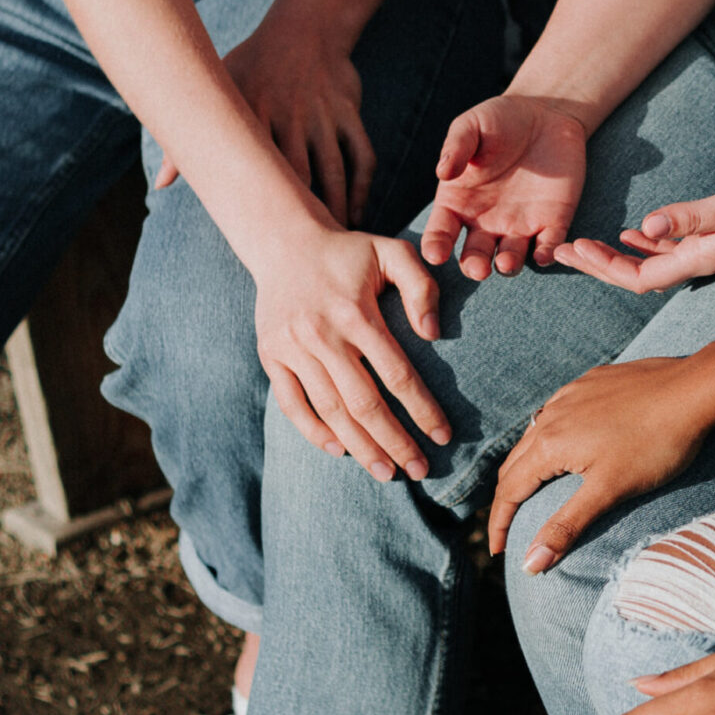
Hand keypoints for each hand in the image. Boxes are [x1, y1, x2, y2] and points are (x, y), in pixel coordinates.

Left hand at [158, 17, 372, 226]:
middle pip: (300, 178)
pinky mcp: (350, 113)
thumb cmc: (251, 65)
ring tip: (334, 243)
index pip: (257, 171)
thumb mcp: (218, 89)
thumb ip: (186, 141)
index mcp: (253, 115)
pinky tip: (357, 212)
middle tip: (302, 256)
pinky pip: (363, 156)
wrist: (305, 27)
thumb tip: (160, 185)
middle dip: (304, 218)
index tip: (262, 246)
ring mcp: (323, 115)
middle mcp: (291, 117)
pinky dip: (362, 187)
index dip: (262, 211)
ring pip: (335, 172)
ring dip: (337, 209)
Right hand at [254, 226, 449, 480]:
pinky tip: (340, 450)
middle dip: (394, 441)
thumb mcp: (393, 252)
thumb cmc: (350, 252)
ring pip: (329, 410)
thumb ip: (421, 287)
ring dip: (360, 446)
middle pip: (363, 403)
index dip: (422, 409)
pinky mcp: (271, 356)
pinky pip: (291, 404)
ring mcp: (292, 348)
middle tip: (419, 470)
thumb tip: (433, 335)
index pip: (396, 374)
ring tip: (386, 472)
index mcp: (356, 312)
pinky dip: (313, 431)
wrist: (285, 243)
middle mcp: (322, 334)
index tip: (443, 436)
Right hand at [421, 95, 588, 279]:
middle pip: (475, 255)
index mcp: (459, 202)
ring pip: (510, 257)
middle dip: (474, 266)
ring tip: (505, 262)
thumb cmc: (499, 120)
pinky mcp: (552, 221)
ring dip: (507, 265)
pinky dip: (547, 253)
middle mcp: (485, 221)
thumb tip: (442, 171)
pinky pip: (548, 245)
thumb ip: (457, 147)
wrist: (544, 114)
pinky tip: (544, 254)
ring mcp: (519, 225)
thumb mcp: (472, 126)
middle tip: (477, 268)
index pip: (442, 231)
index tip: (435, 254)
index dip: (436, 245)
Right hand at [488, 357, 714, 571]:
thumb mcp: (609, 490)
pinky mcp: (592, 381)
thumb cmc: (656, 444)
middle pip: (515, 461)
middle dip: (507, 496)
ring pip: (535, 434)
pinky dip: (550, 436)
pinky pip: (558, 411)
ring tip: (532, 489)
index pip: (509, 489)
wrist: (694, 389)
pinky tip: (567, 442)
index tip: (496, 551)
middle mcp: (552, 414)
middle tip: (508, 526)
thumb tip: (529, 564)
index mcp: (550, 442)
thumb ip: (566, 526)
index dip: (499, 523)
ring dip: (527, 464)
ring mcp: (571, 393)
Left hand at [552, 164, 714, 292]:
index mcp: (700, 261)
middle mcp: (700, 263)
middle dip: (598, 267)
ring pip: (650, 264)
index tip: (573, 249)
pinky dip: (645, 244)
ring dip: (615, 257)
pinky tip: (631, 233)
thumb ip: (690, 217)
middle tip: (561, 251)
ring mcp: (708, 253)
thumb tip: (644, 229)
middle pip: (637, 276)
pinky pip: (670, 250)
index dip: (602, 268)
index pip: (638, 277)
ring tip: (583, 245)